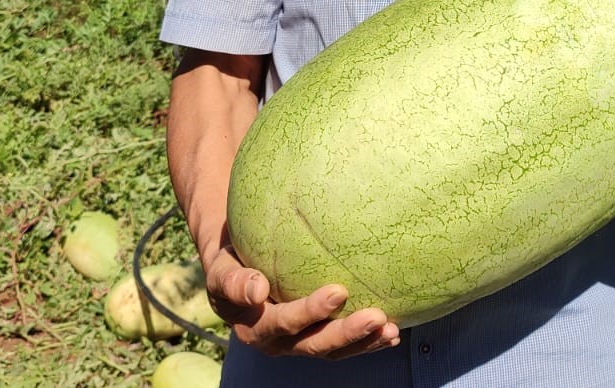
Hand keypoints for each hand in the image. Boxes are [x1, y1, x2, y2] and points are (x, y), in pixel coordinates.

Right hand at [204, 245, 399, 358]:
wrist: (236, 273)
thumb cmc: (230, 264)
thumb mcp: (221, 270)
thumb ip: (233, 280)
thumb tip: (256, 290)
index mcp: (254, 327)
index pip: (284, 321)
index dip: (311, 312)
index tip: (339, 291)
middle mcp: (278, 342)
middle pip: (315, 343)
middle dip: (346, 334)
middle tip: (376, 316)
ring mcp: (299, 343)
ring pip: (333, 350)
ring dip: (363, 342)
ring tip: (391, 330)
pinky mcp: (317, 338)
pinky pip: (344, 346)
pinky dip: (368, 342)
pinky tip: (394, 333)